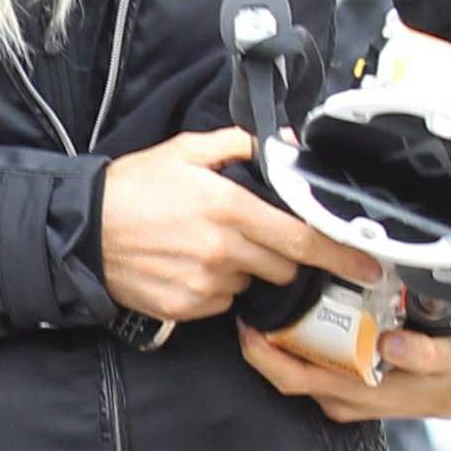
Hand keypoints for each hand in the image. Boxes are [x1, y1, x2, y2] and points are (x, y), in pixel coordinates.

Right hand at [102, 129, 381, 324]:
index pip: (303, 238)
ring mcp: (205, 283)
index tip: (369, 264)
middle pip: (284, 266)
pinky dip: (214, 288)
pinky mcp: (187, 307)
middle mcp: (223, 250)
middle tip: (250, 236)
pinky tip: (187, 267)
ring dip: (242, 270)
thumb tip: (279, 144)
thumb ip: (237, 144)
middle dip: (279, 254)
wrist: (81, 229)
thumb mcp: (183, 151)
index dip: (342, 254)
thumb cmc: (132, 187)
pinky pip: (222, 303)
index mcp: (229, 208)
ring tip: (205, 248)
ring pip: (252, 284)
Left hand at [237, 323, 450, 421]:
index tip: (246, 321)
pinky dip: (300, 347)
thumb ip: (426, 354)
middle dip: (260, 343)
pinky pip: (314, 370)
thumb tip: (393, 345)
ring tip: (268, 305)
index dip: (261, 352)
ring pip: (296, 371)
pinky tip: (296, 321)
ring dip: (279, 343)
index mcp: (357, 390)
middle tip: (247, 305)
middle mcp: (343, 397)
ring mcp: (345, 396)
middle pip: (284, 373)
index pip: (291, 376)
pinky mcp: (352, 390)